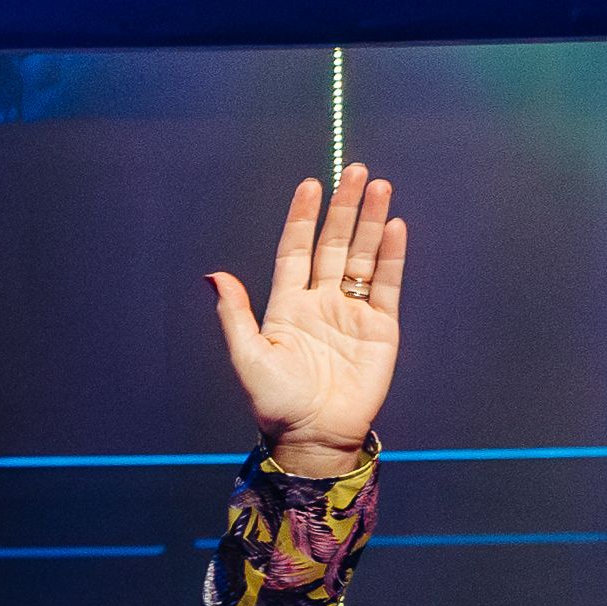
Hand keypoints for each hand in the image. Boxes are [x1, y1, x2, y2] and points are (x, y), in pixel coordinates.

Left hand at [209, 164, 404, 471]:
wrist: (315, 435)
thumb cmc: (276, 401)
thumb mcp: (248, 355)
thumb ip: (235, 314)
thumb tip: (214, 275)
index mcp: (286, 305)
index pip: (295, 250)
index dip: (302, 218)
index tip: (310, 185)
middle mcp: (320, 301)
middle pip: (333, 244)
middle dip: (343, 208)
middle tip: (355, 170)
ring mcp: (352, 310)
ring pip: (362, 256)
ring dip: (370, 221)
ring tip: (378, 186)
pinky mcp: (380, 325)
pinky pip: (386, 283)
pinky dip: (391, 254)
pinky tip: (393, 225)